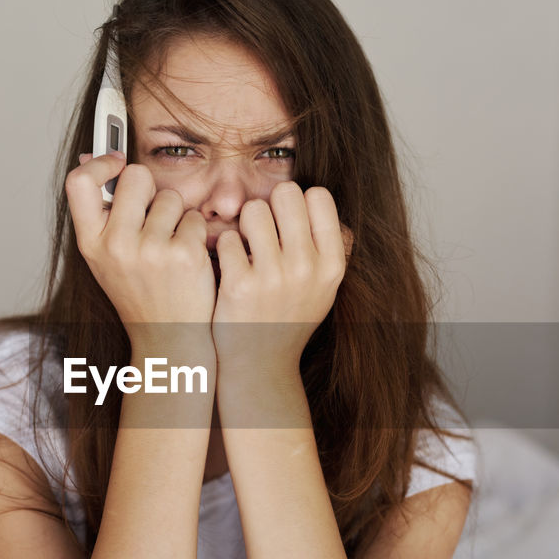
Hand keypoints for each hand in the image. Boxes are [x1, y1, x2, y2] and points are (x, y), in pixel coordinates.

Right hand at [66, 152, 216, 349]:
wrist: (170, 339)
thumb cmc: (140, 294)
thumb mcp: (106, 257)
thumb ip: (100, 211)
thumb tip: (88, 155)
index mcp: (91, 243)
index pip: (79, 182)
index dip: (99, 163)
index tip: (116, 161)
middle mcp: (115, 245)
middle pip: (136, 176)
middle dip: (150, 189)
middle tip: (154, 217)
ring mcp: (150, 250)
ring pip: (171, 197)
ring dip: (177, 216)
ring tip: (170, 248)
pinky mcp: (183, 254)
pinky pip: (195, 218)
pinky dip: (197, 234)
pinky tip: (189, 260)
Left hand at [211, 182, 352, 371]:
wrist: (260, 365)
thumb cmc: (289, 319)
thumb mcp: (324, 289)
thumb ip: (328, 248)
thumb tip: (319, 200)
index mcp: (332, 264)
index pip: (318, 196)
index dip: (299, 201)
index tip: (288, 221)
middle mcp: (307, 268)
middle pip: (286, 193)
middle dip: (270, 205)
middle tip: (263, 229)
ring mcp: (273, 277)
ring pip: (253, 210)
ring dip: (245, 223)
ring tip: (247, 246)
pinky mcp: (239, 286)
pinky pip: (228, 238)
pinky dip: (226, 248)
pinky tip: (231, 266)